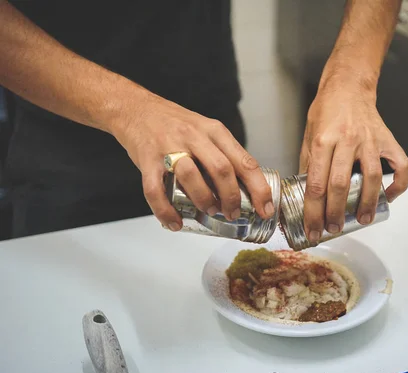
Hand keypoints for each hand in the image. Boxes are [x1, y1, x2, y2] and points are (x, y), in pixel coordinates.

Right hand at [110, 94, 274, 230]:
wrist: (135, 108)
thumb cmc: (175, 123)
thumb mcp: (206, 130)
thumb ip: (223, 154)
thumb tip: (246, 188)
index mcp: (214, 131)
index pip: (245, 161)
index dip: (258, 189)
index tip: (265, 208)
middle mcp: (195, 137)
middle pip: (222, 169)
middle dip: (232, 197)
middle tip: (233, 213)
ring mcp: (169, 147)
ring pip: (191, 176)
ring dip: (204, 199)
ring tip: (209, 211)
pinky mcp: (147, 160)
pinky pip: (155, 190)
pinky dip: (166, 211)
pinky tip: (175, 222)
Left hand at [299, 83, 407, 242]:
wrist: (349, 86)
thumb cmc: (327, 110)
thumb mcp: (309, 135)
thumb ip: (309, 164)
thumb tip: (307, 196)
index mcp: (323, 140)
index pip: (316, 184)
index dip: (314, 211)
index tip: (313, 229)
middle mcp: (347, 140)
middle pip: (341, 185)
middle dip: (336, 213)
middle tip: (333, 229)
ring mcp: (371, 141)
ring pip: (371, 178)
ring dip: (368, 203)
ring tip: (364, 220)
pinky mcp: (388, 140)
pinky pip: (400, 165)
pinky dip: (398, 183)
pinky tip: (390, 196)